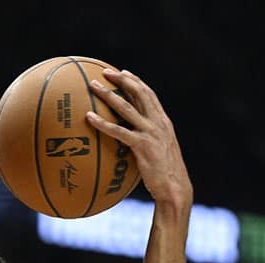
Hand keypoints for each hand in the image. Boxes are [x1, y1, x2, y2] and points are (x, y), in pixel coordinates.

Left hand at [87, 69, 192, 216]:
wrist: (175, 188)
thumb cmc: (165, 175)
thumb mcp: (160, 153)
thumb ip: (148, 141)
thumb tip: (130, 142)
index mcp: (163, 122)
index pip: (149, 95)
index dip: (136, 82)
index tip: (123, 72)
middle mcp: (158, 123)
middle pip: (139, 93)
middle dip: (121, 79)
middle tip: (104, 72)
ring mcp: (151, 133)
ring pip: (127, 107)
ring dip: (108, 94)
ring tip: (92, 86)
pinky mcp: (142, 146)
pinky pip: (118, 131)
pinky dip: (102, 123)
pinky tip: (89, 117)